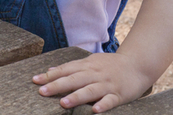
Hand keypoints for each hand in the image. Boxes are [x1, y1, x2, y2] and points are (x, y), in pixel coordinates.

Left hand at [33, 52, 152, 112]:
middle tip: (41, 91)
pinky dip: (103, 105)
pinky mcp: (120, 94)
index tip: (35, 80)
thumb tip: (51, 69)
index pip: (65, 70)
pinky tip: (94, 111)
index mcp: (86, 65)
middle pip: (73, 79)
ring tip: (63, 103)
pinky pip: (110, 100)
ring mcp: (107, 84)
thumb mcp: (90, 62)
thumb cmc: (110, 65)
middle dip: (57, 85)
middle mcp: (95, 74)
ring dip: (76, 96)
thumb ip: (71, 67)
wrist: (138, 64)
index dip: (50, 75)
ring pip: (90, 90)